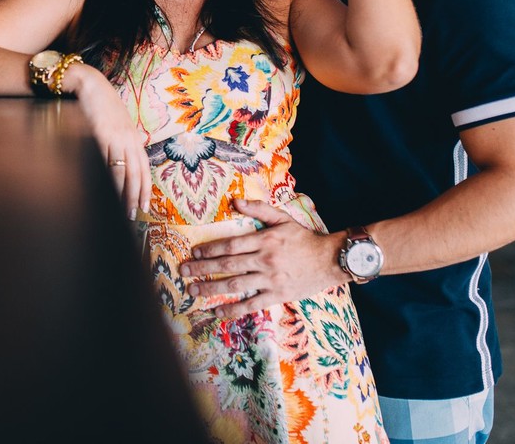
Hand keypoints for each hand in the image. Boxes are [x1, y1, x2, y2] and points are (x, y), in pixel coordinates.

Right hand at [63, 63, 151, 219]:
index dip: (145, 188)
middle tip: (133, 215)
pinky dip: (106, 176)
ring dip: (121, 192)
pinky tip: (105, 189)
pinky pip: (105, 160)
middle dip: (135, 196)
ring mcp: (116, 136)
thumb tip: (120, 163)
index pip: (144, 168)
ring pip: (122, 170)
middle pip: (136, 173)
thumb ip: (121, 142)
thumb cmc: (101, 105)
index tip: (145, 205)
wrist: (90, 84)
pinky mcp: (101, 133)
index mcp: (134, 137)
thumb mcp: (117, 124)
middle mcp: (129, 138)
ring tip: (120, 209)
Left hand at [178, 199, 344, 315]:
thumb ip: (259, 209)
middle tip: (183, 272)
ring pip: (236, 285)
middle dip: (202, 269)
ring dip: (211, 289)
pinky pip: (251, 304)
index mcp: (265, 240)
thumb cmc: (305, 238)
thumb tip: (235, 202)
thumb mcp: (283, 218)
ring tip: (193, 291)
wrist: (331, 260)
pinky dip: (233, 309)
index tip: (194, 253)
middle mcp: (265, 260)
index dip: (210, 249)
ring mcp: (271, 280)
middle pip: (227, 265)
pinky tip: (217, 312)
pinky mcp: (278, 295)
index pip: (231, 245)